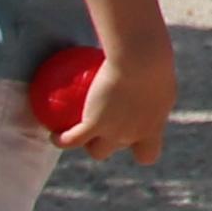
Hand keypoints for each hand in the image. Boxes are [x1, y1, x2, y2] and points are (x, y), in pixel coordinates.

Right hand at [62, 39, 174, 164]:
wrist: (141, 61)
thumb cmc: (153, 58)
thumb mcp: (157, 70)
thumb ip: (152, 77)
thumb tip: (146, 64)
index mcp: (154, 125)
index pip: (149, 153)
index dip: (140, 150)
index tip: (134, 138)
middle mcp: (134, 134)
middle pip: (118, 149)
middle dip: (110, 143)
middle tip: (101, 128)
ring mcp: (115, 132)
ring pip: (97, 151)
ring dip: (86, 145)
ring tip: (74, 136)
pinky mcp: (95, 125)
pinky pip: (72, 139)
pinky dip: (61, 140)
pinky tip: (54, 134)